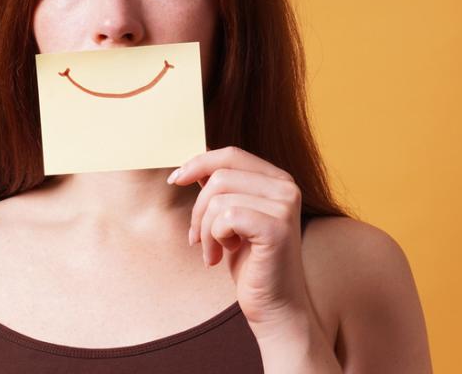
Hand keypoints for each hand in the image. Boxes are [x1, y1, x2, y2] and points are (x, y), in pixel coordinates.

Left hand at [167, 145, 316, 335]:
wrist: (275, 306)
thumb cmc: (252, 264)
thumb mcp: (233, 219)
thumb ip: (224, 190)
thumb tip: (196, 165)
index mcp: (278, 180)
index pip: (231, 155)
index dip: (198, 163)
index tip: (175, 180)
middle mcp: (286, 188)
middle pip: (220, 176)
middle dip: (198, 209)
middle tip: (196, 238)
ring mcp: (284, 206)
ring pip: (218, 198)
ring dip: (205, 229)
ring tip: (213, 251)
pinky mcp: (276, 228)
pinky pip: (225, 218)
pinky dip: (214, 238)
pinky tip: (222, 256)